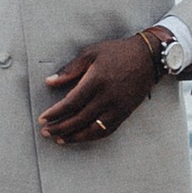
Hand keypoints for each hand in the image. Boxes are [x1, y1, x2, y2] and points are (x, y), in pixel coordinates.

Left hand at [37, 32, 157, 145]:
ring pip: (93, 129)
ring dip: (75, 137)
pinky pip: (107, 130)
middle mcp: (107, 96)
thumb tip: (49, 82)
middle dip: (60, 128)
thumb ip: (70, 69)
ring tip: (60, 140)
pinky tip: (81, 137)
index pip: (71, 103)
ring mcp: (118, 107)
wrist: (148, 57)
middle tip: (46, 132)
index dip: (56, 113)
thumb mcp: (91, 53)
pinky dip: (92, 136)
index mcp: (96, 80)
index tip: (43, 118)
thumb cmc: (117, 52)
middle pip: (79, 119)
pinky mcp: (125, 113)